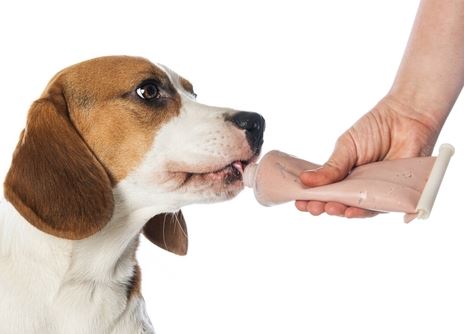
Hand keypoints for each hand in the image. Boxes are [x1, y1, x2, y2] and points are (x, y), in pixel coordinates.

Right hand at [295, 95, 441, 217]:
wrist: (407, 118)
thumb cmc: (376, 129)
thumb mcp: (346, 147)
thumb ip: (330, 167)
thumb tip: (304, 181)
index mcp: (343, 175)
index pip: (325, 190)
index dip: (311, 198)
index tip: (298, 201)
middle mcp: (358, 186)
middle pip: (337, 202)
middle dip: (322, 207)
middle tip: (311, 207)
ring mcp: (374, 192)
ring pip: (355, 208)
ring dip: (339, 211)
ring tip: (327, 209)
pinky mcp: (392, 195)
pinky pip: (377, 208)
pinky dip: (363, 212)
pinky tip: (350, 212)